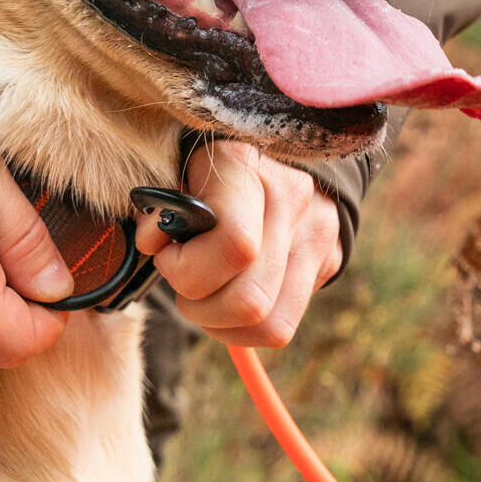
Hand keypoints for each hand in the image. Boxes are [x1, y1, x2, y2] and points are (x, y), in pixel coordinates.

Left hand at [136, 142, 341, 347]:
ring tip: (204, 295)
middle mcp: (291, 201)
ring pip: (267, 324)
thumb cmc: (205, 168)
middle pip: (248, 300)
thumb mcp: (174, 171)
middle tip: (183, 280)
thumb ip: (160, 206)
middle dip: (199, 304)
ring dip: (220, 323)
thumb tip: (154, 241)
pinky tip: (225, 307)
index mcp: (246, 167)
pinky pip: (280, 328)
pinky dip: (241, 331)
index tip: (167, 255)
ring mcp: (316, 235)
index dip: (187, 268)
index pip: (235, 245)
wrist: (272, 150)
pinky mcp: (326, 262)